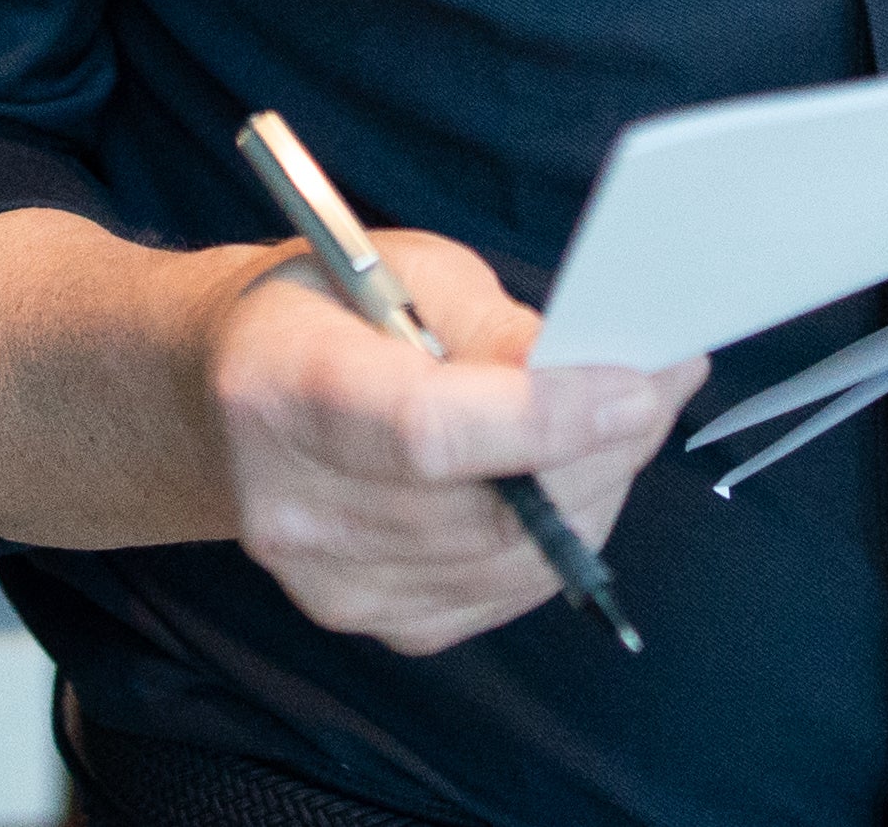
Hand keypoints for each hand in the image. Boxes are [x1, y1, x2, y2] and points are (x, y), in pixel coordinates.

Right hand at [206, 228, 703, 654]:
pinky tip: (577, 478)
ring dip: (597, 492)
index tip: (641, 386)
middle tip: (665, 387)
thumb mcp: (402, 269)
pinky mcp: (369, 619)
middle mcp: (292, 506)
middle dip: (603, 450)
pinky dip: (560, 541)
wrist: (222, 394)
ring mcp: (327, 580)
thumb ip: (495, 326)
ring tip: (628, 423)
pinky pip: (499, 594)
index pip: (431, 434)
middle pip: (486, 513)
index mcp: (282, 391)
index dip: (549, 419)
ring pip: (509, 563)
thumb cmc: (321, 309)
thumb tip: (601, 369)